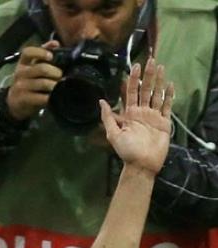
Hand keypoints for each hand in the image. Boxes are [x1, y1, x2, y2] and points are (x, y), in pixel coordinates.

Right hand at [5, 41, 61, 121]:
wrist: (14, 103)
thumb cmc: (28, 82)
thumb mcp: (32, 67)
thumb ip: (43, 55)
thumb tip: (55, 43)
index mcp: (23, 63)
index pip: (28, 52)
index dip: (41, 52)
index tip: (51, 56)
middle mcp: (20, 73)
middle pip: (41, 68)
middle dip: (56, 72)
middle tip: (61, 76)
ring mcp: (20, 87)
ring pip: (43, 83)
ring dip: (54, 85)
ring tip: (59, 87)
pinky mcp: (22, 99)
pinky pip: (40, 97)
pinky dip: (49, 97)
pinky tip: (52, 97)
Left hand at [100, 59, 172, 175]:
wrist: (142, 164)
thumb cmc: (127, 151)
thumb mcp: (113, 134)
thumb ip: (108, 118)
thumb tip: (101, 101)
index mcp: (129, 114)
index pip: (131, 93)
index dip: (132, 80)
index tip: (134, 67)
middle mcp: (142, 112)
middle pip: (145, 89)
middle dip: (147, 75)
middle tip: (150, 60)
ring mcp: (154, 115)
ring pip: (156, 94)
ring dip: (158, 81)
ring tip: (160, 66)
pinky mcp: (164, 121)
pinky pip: (167, 105)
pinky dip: (169, 95)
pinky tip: (170, 84)